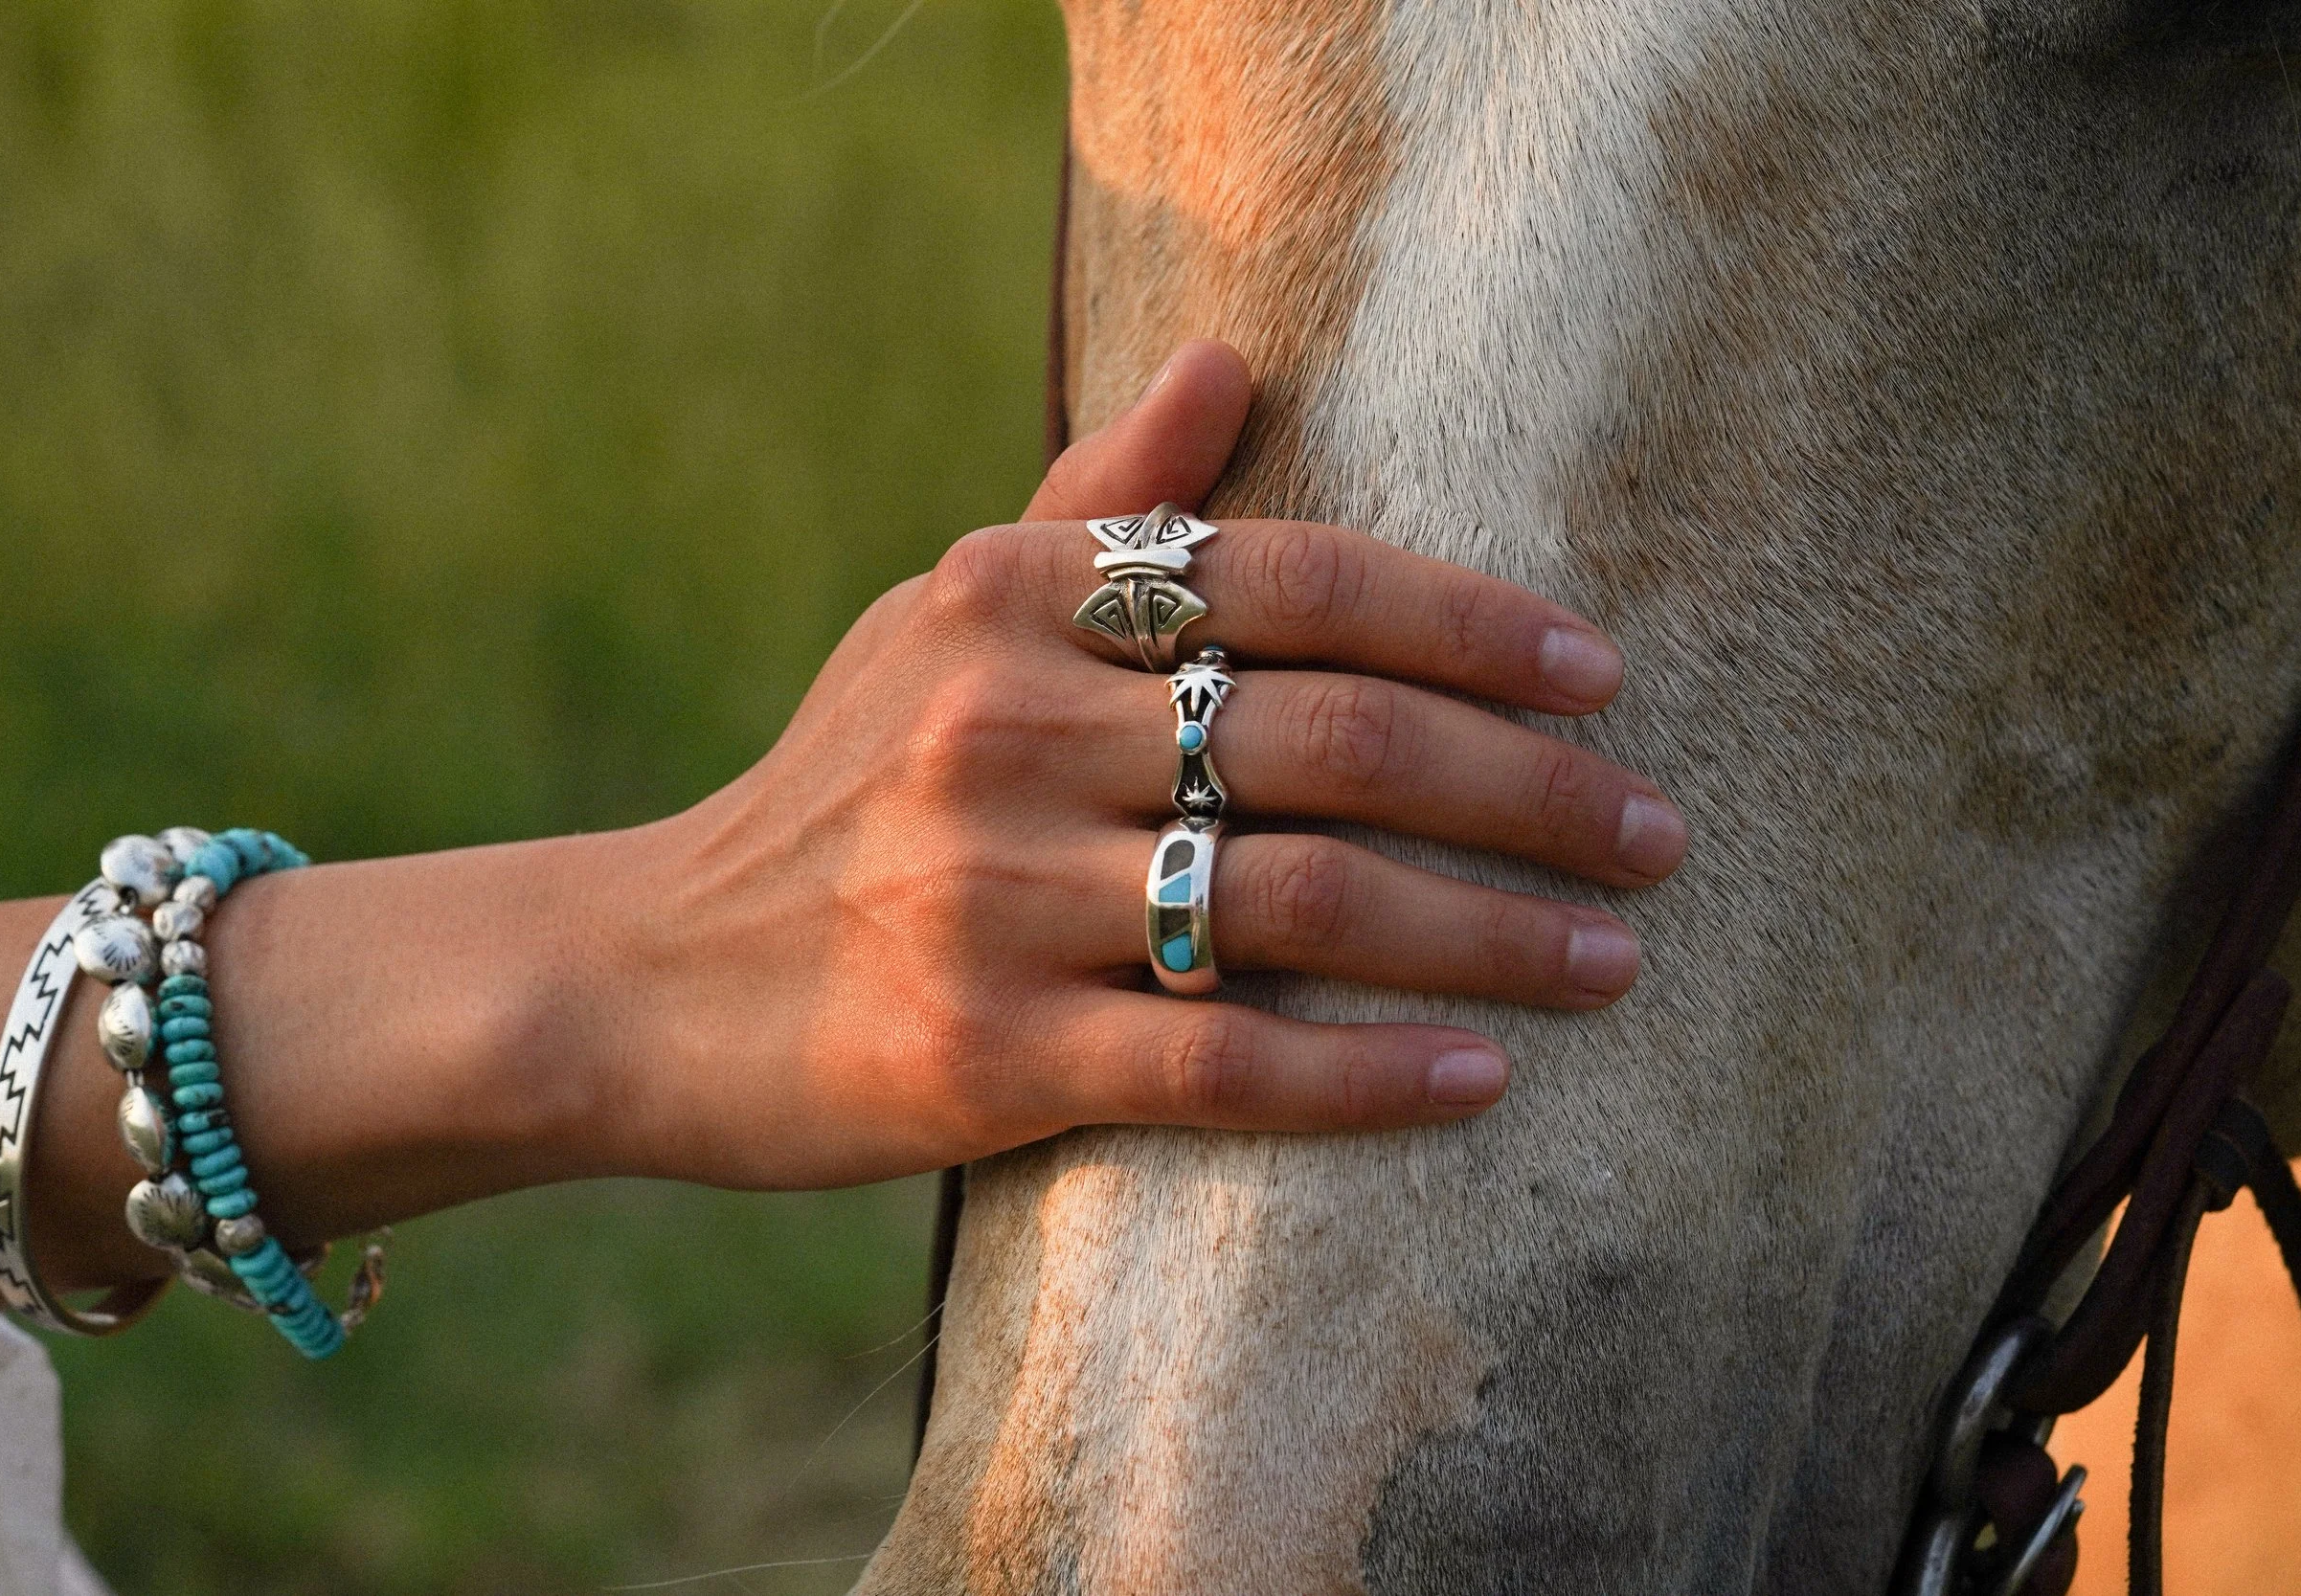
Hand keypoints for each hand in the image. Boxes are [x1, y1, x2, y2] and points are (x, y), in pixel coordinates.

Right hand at [592, 341, 1687, 1189]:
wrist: (645, 976)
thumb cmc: (833, 788)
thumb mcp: (940, 618)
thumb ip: (1097, 505)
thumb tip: (1235, 359)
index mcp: (1009, 604)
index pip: (1292, 582)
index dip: (1469, 623)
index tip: (1599, 676)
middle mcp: (1002, 730)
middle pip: (1335, 739)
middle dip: (1529, 787)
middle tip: (1655, 833)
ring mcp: (992, 896)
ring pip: (1302, 900)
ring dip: (1488, 931)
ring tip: (1609, 958)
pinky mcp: (985, 1055)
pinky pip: (1223, 1057)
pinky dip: (1366, 1072)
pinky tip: (1475, 1080)